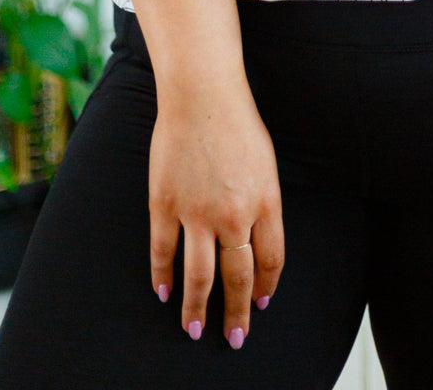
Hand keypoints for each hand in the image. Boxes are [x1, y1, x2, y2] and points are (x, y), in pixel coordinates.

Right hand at [149, 79, 283, 348]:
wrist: (202, 94)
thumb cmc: (238, 122)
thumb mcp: (266, 164)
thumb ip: (262, 202)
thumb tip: (256, 238)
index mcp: (265, 202)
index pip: (270, 260)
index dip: (265, 287)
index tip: (261, 305)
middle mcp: (234, 214)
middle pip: (238, 276)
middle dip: (237, 313)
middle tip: (235, 338)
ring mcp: (197, 212)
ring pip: (200, 276)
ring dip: (198, 308)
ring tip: (196, 330)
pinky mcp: (165, 204)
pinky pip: (163, 252)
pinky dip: (162, 277)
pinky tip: (163, 294)